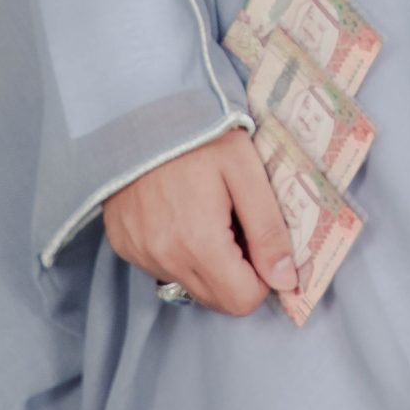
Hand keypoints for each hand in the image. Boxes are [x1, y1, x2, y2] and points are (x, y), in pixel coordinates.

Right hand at [102, 130, 298, 315]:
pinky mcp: (123, 244)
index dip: (262, 277)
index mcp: (199, 242)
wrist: (138, 108)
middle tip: (237, 224)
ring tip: (207, 212)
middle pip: (215, 299)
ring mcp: (138, 252)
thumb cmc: (199, 131)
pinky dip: (179, 252)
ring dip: (207, 263)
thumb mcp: (246, 169)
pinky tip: (181, 213)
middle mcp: (163, 257)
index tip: (260, 241)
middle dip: (236, 273)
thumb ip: (268, 228)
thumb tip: (285, 280)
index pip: (241, 301)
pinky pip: (161, 268)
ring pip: (188, 285)